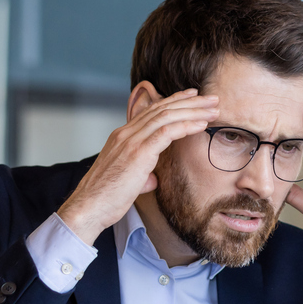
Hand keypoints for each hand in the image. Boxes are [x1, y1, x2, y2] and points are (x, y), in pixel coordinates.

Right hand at [58, 87, 218, 244]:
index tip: (193, 96)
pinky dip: (186, 125)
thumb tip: (151, 178)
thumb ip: (141, 173)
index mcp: (122, 136)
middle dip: (190, 101)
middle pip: (162, 108)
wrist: (88, 207)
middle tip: (212, 98)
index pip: (152, 111)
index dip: (174, 101)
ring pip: (167, 116)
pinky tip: (202, 124)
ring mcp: (131, 141)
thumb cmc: (106, 198)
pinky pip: (166, 132)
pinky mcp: (138, 153)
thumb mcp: (126, 180)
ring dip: (194, 110)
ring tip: (214, 108)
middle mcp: (126, 133)